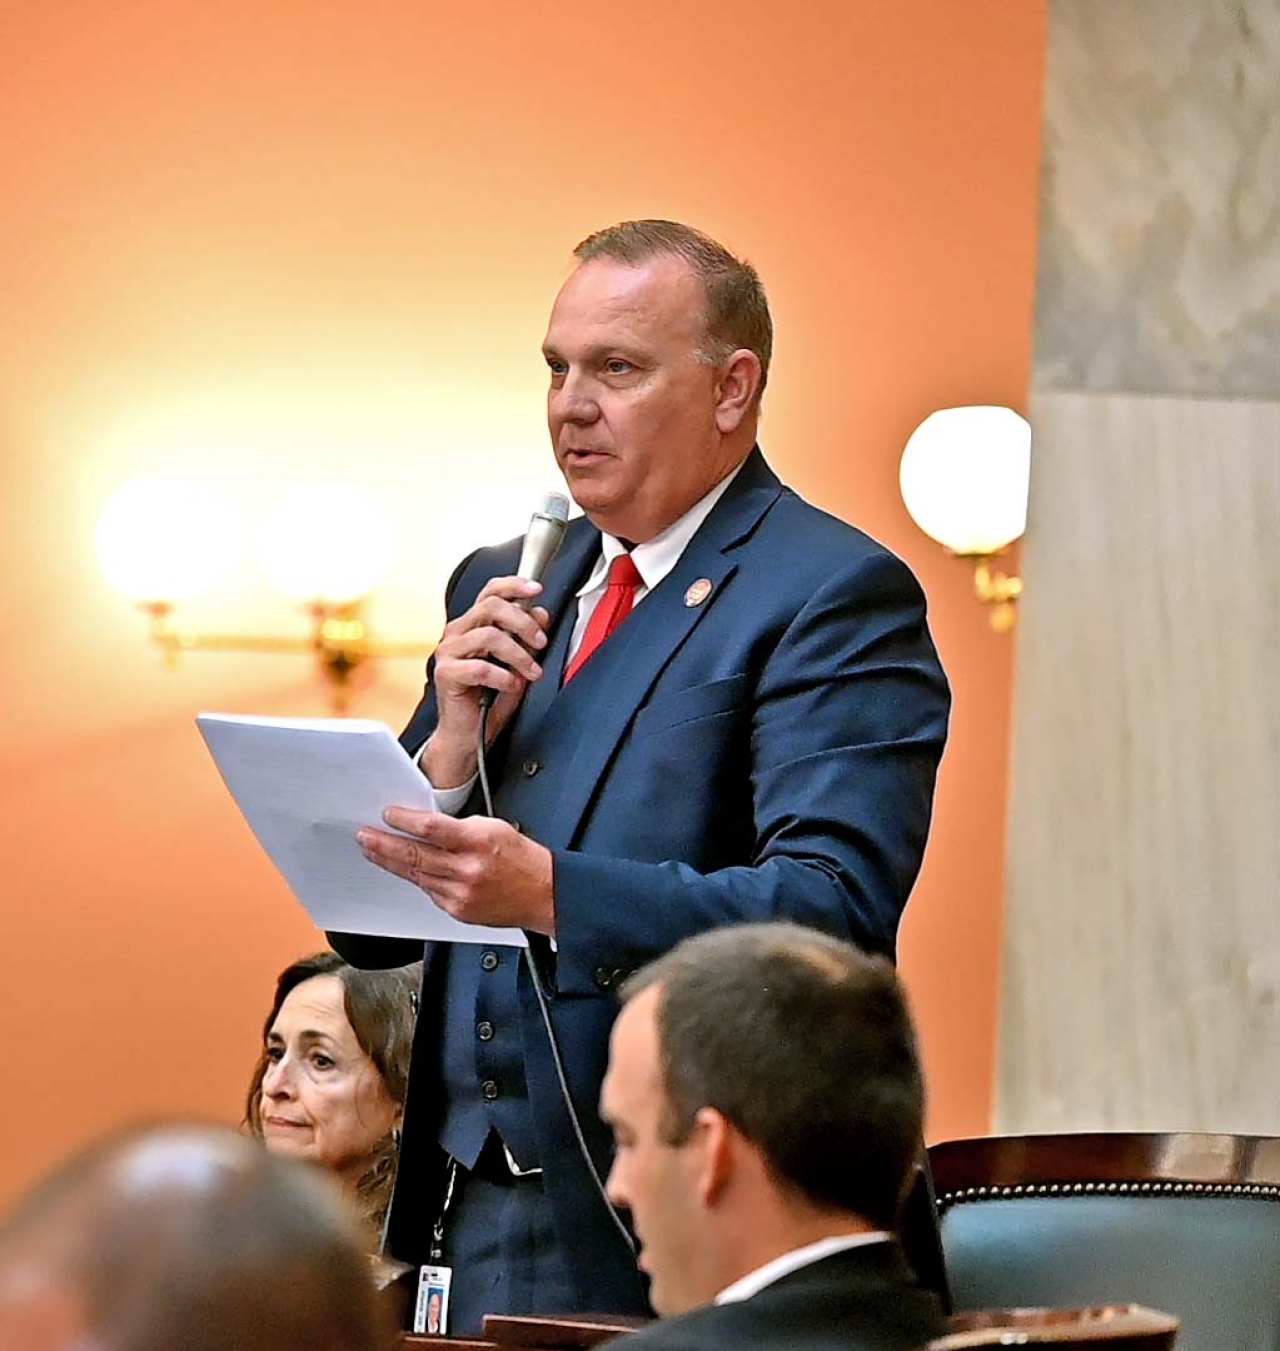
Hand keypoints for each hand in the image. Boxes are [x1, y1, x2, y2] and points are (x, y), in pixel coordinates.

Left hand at [357, 808, 555, 935]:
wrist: (543, 894)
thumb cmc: (522, 858)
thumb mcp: (494, 827)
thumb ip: (459, 827)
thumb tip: (425, 825)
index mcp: (478, 842)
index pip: (431, 828)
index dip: (404, 821)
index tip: (388, 815)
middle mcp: (467, 870)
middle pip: (415, 855)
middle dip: (384, 845)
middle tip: (365, 836)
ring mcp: (460, 893)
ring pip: (416, 875)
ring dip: (391, 862)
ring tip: (374, 851)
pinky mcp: (457, 910)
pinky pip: (429, 891)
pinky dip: (416, 878)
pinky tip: (406, 869)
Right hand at [424, 576, 551, 788]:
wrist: (470, 735)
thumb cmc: (491, 698)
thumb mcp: (518, 663)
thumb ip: (527, 638)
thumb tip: (541, 613)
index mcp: (473, 624)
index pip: (490, 592)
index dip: (514, 585)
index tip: (537, 590)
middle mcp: (457, 632)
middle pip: (491, 607)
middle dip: (523, 623)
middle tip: (541, 642)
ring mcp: (448, 652)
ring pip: (488, 636)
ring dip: (518, 654)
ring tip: (532, 672)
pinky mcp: (445, 674)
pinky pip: (479, 667)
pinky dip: (502, 676)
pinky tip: (511, 685)